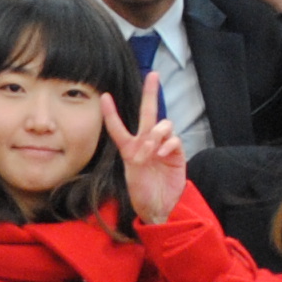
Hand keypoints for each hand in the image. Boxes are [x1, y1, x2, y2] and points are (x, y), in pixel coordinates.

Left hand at [100, 70, 189, 225]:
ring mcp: (163, 146)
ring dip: (158, 132)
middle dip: (151, 92)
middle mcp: (146, 143)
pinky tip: (164, 153)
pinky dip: (169, 143)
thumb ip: (138, 156)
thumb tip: (150, 142)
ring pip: (164, 124)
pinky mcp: (176, 153)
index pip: (118, 127)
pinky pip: (175, 139)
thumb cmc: (142, 193)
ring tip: (154, 148)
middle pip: (148, 112)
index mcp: (130, 148)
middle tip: (153, 75)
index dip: (111, 113)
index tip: (104, 97)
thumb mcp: (132, 175)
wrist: (159, 207)